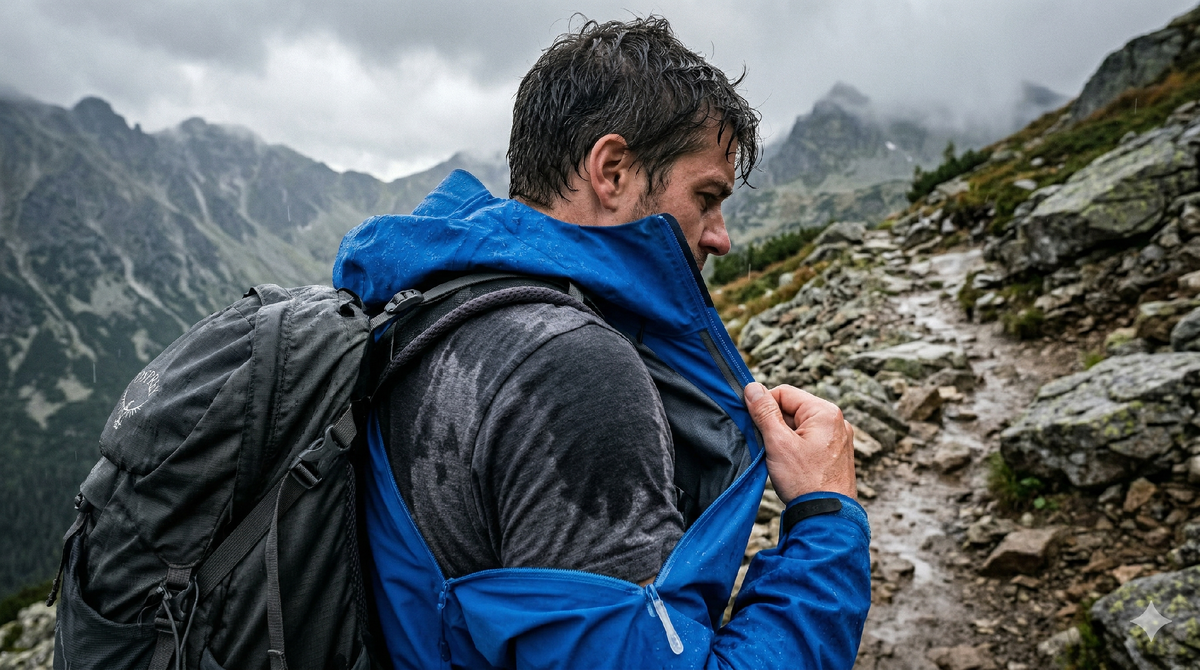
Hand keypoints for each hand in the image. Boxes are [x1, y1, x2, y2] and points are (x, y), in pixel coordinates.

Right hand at [744, 382, 856, 502]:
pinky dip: (795, 449)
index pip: (784, 393)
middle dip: (775, 425)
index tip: (753, 425)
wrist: (827, 518)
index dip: (764, 406)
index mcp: (825, 412)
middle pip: (792, 409)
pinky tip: (790, 466)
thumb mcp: (778, 443)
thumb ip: (764, 412)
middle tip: (768, 447)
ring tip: (780, 460)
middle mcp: (836, 421)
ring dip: (783, 438)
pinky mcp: (835, 454)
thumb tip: (752, 388)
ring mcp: (838, 438)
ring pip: (798, 426)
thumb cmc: (805, 482)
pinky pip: (809, 441)